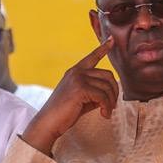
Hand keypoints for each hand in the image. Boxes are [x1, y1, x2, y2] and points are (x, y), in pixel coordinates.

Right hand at [20, 38, 118, 154]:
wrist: (48, 122)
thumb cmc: (64, 113)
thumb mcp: (81, 98)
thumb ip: (94, 92)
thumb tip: (111, 94)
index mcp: (75, 71)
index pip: (92, 56)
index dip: (103, 48)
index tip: (112, 40)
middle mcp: (77, 72)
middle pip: (108, 75)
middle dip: (114, 91)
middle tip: (112, 106)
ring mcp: (78, 78)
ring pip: (107, 87)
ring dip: (111, 102)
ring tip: (107, 112)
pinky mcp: (80, 89)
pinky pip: (103, 96)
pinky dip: (106, 107)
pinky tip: (104, 115)